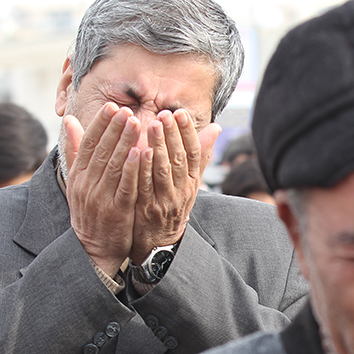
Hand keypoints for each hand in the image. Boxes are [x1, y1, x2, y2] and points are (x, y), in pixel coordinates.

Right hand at [64, 102, 141, 274]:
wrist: (93, 248)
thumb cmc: (89, 211)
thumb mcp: (77, 181)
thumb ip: (75, 151)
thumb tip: (70, 120)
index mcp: (78, 176)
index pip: (87, 144)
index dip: (100, 124)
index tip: (111, 106)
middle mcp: (86, 185)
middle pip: (101, 151)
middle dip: (114, 129)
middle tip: (126, 110)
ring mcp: (101, 198)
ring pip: (113, 166)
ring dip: (124, 143)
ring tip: (136, 124)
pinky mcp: (116, 211)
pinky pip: (125, 186)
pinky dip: (131, 169)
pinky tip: (140, 153)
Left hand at [130, 109, 220, 263]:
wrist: (161, 240)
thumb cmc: (173, 203)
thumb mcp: (190, 181)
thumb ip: (200, 155)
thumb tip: (215, 128)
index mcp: (193, 181)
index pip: (194, 153)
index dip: (188, 132)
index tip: (180, 113)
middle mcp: (182, 190)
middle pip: (180, 159)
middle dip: (172, 135)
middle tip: (165, 114)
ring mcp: (166, 201)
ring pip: (164, 171)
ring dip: (159, 147)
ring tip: (152, 125)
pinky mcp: (148, 209)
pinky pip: (145, 186)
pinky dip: (143, 169)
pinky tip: (138, 152)